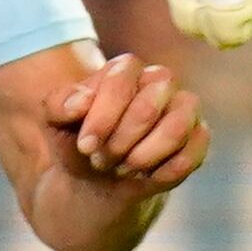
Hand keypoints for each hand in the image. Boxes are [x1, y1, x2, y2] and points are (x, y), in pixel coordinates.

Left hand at [54, 51, 208, 197]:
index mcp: (124, 70)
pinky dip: (163, 173)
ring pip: (176, 129)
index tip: (85, 145)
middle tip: (101, 160)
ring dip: (143, 158)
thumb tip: (82, 102)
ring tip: (122, 168)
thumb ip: (59, 105)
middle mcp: (160, 82)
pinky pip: (192, 154)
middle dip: (120, 142)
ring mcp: (183, 109)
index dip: (103, 117)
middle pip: (148, 108)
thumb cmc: (77, 142)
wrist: (95, 180)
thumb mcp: (54, 123)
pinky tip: (145, 178)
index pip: (122, 80)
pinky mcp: (197, 138)